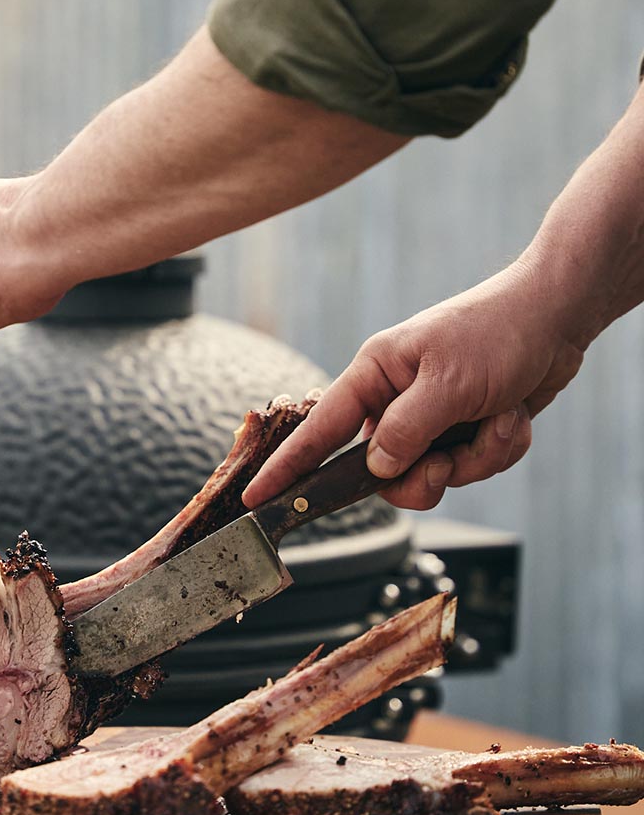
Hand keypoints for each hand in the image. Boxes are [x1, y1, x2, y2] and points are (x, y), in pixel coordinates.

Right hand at [243, 260, 585, 510]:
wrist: (558, 317)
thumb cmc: (498, 332)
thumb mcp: (447, 383)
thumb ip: (405, 431)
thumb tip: (377, 469)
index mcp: (375, 375)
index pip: (320, 430)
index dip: (288, 466)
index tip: (256, 497)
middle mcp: (395, 399)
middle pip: (382, 471)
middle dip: (424, 475)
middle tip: (446, 463)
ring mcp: (431, 418)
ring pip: (431, 475)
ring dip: (473, 458)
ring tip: (496, 420)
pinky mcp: (464, 430)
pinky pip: (470, 467)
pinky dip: (497, 448)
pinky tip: (511, 416)